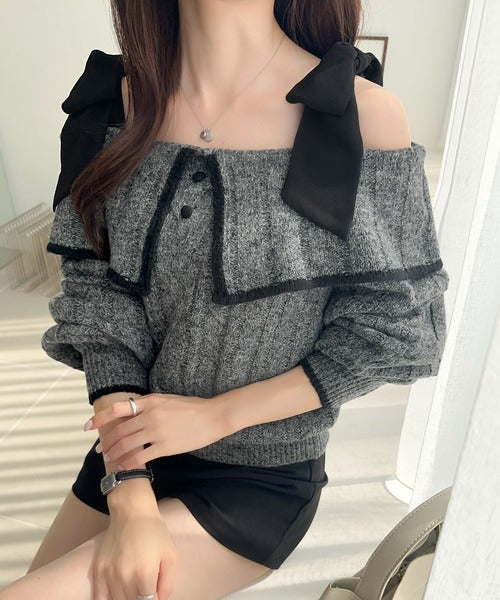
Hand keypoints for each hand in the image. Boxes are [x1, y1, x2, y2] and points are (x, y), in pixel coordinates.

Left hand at [83, 393, 228, 468]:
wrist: (212, 416)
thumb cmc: (192, 408)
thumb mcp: (167, 400)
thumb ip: (149, 406)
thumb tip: (132, 414)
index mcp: (150, 401)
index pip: (118, 408)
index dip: (100, 418)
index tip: (89, 426)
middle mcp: (150, 415)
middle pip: (120, 431)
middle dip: (107, 442)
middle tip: (100, 450)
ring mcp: (157, 431)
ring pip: (127, 445)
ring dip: (115, 454)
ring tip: (111, 459)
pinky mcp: (165, 446)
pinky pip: (141, 457)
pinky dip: (130, 463)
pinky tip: (125, 467)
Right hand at [92, 505, 176, 599]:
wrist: (132, 512)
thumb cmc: (154, 532)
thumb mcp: (170, 555)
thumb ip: (167, 583)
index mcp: (144, 574)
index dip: (153, 599)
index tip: (154, 593)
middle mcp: (124, 577)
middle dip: (140, 598)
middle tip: (145, 587)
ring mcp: (108, 574)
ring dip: (127, 597)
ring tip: (133, 586)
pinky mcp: (98, 570)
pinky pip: (99, 598)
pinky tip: (117, 594)